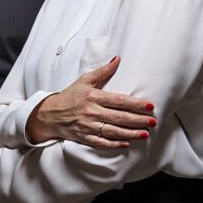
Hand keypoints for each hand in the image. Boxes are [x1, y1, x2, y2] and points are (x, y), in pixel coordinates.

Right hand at [25, 56, 155, 148]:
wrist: (49, 114)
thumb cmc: (69, 96)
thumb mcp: (84, 80)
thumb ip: (103, 71)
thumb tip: (118, 59)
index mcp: (93, 96)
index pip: (119, 100)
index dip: (135, 103)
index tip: (149, 105)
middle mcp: (91, 112)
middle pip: (119, 117)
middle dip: (138, 120)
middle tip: (152, 122)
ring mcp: (88, 126)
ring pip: (114, 131)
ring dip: (131, 133)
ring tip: (145, 133)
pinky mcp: (84, 137)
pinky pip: (102, 143)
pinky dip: (114, 144)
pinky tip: (126, 143)